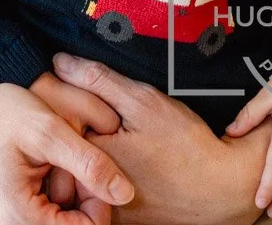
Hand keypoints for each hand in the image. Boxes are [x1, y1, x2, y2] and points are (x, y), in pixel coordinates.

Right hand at [30, 71, 122, 219]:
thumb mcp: (48, 130)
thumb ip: (89, 163)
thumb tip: (125, 194)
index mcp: (18, 218)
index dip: (98, 202)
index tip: (92, 170)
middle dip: (80, 200)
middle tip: (72, 164)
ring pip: (53, 224)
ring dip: (64, 200)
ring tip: (55, 166)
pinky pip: (35, 219)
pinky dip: (47, 200)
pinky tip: (43, 173)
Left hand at [53, 52, 269, 224]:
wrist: (218, 190)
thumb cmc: (184, 145)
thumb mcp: (144, 102)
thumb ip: (99, 81)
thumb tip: (59, 63)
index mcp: (88, 153)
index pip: (54, 118)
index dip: (59, 96)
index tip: (70, 85)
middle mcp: (86, 184)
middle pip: (61, 145)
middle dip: (70, 121)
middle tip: (99, 112)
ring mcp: (98, 203)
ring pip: (76, 166)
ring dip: (83, 146)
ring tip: (114, 135)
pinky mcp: (114, 215)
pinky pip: (92, 187)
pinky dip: (98, 168)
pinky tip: (125, 157)